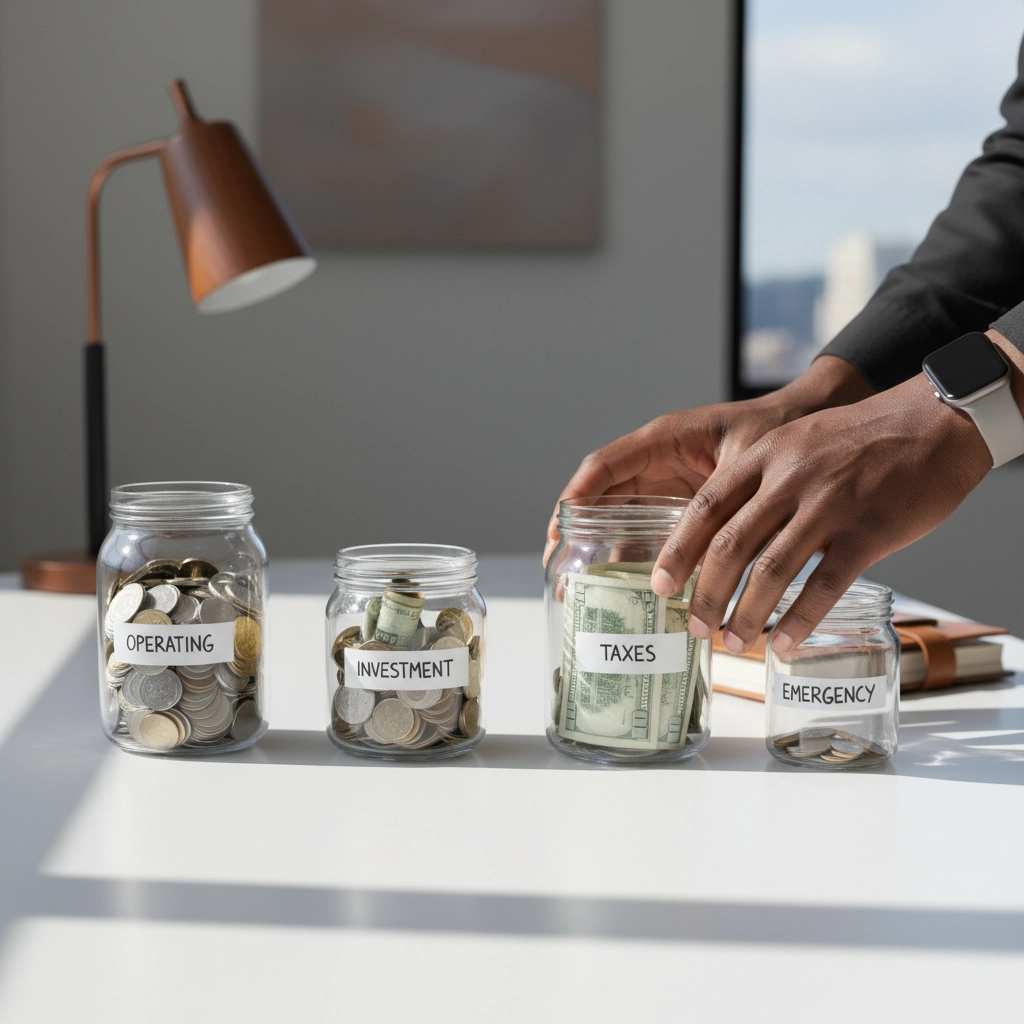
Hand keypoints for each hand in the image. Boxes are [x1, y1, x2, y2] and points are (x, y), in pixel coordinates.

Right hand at [543, 356, 873, 564]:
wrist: (818, 425)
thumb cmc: (783, 430)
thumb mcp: (746, 467)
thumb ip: (719, 508)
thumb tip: (701, 562)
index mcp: (664, 440)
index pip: (603, 468)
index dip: (575, 500)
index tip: (558, 534)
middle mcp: (659, 463)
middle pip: (603, 498)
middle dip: (578, 535)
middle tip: (560, 574)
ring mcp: (671, 486)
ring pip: (623, 520)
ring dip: (604, 552)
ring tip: (583, 589)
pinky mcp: (689, 509)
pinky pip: (653, 533)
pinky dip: (640, 559)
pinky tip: (631, 590)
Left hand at [650, 372, 993, 651]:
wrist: (933, 423)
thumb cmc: (857, 440)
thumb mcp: (794, 442)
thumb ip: (758, 480)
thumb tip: (721, 537)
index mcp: (765, 456)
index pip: (705, 507)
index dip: (678, 550)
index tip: (660, 584)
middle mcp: (790, 479)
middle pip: (731, 545)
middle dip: (706, 593)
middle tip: (694, 626)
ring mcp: (829, 505)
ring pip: (772, 571)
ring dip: (747, 614)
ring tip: (733, 642)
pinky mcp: (868, 532)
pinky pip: (825, 585)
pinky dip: (800, 620)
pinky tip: (785, 644)